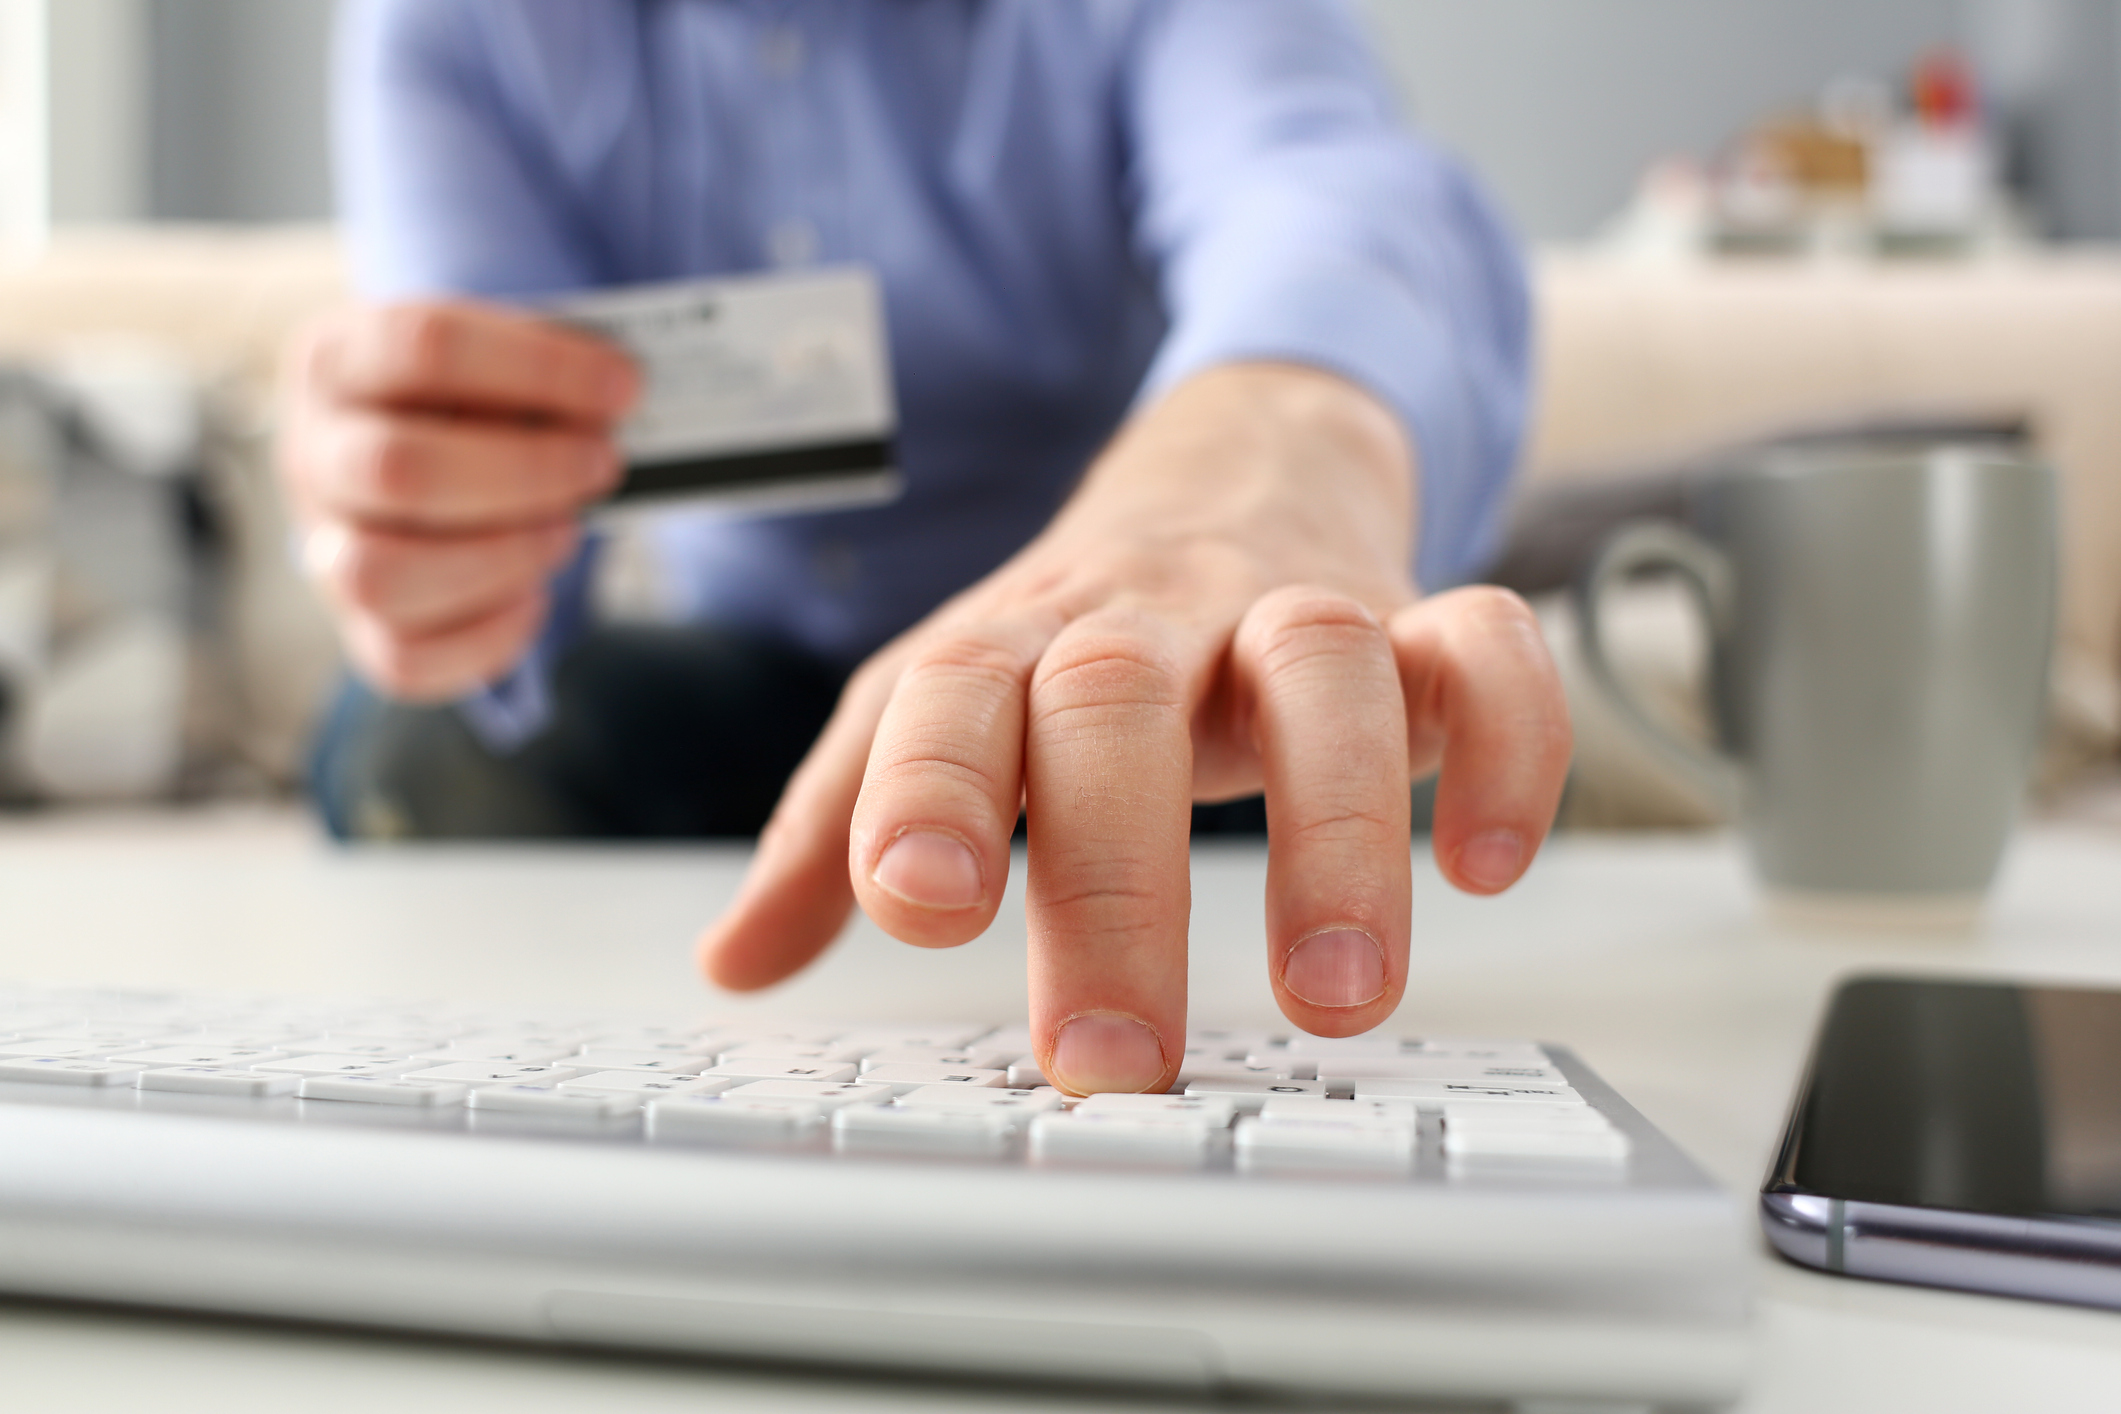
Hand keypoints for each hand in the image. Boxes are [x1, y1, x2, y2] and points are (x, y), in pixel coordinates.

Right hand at [279, 300, 637, 699]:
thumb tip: (620, 389)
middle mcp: (314, 455)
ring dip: (501, 556)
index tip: (624, 387)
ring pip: (382, 575)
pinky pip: (405, 659)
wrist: (410, 457)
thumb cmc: (465, 402)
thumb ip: (536, 365)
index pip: (425, 347)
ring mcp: (325, 547)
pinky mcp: (359, 627)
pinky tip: (535, 597)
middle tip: (602, 465)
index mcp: (338, 359)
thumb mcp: (486, 358)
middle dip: (526, 472)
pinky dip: (488, 637)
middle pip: (399, 470)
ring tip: (566, 530)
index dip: (539, 368)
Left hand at [698, 363, 1570, 1094]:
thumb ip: (841, 823)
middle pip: (1116, 706)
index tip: (921, 907)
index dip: (929, 789)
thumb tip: (733, 960)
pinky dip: (1510, 745)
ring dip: (1336, 831)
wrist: (1229, 471)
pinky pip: (1489, 646)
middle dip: (1111, 883)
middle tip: (1110, 1060)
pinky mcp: (1418, 617)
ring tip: (1337, 995)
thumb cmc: (1072, 630)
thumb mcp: (941, 705)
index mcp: (1010, 646)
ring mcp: (1288, 608)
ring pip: (1322, 670)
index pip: (951, 695)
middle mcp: (1146, 621)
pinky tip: (1487, 862)